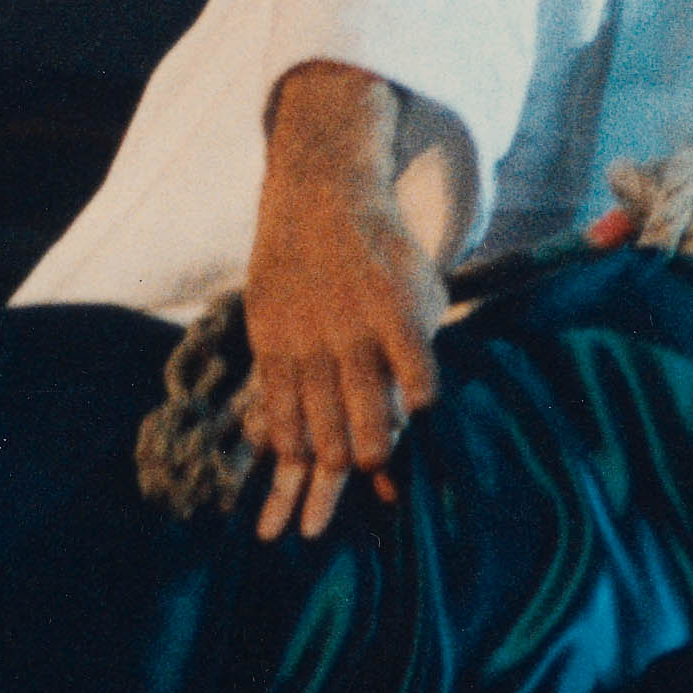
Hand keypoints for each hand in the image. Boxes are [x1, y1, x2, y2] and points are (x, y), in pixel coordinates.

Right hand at [242, 65, 446, 539]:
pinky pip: (276, 403)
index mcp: (401, 316)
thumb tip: (415, 419)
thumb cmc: (386, 256)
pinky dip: (284, 439)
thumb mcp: (421, 290)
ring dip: (325, 465)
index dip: (419, 428)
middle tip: (371, 481)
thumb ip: (421, 351)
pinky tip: (290, 464)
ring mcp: (307, 335)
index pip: (418, 388)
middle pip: (363, 416)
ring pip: (316, 419)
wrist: (320, 200)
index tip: (417, 454)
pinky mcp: (271, 338)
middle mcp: (352, 329)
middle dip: (370, 461)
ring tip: (328, 492)